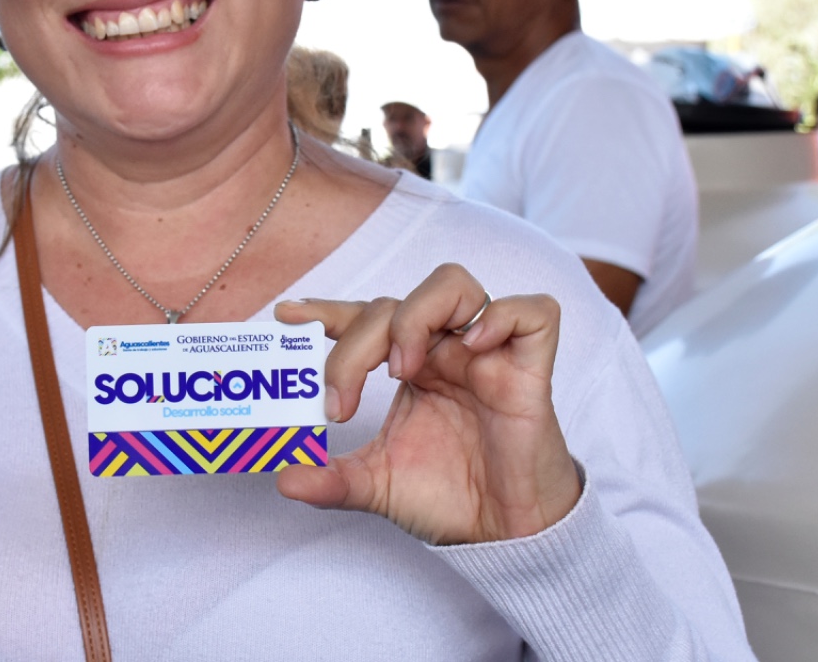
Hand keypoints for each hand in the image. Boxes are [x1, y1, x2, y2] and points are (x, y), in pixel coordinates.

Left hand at [274, 263, 580, 545]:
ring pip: (453, 283)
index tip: (286, 315)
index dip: (326, 311)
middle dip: (355, 345)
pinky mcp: (531, 369)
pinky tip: (473, 346)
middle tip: (341, 400)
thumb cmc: (449, 497)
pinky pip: (533, 312)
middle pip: (392, 305)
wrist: (505, 534)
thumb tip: (284, 480)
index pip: (363, 319)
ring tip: (403, 369)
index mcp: (409, 367)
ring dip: (416, 315)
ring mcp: (488, 354)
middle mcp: (444, 350)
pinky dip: (501, 317)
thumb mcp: (378, 486)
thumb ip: (332, 479)